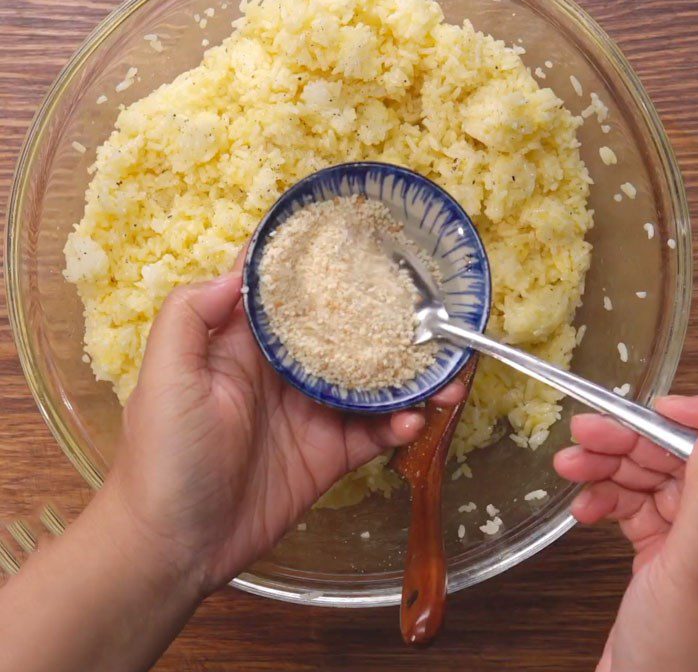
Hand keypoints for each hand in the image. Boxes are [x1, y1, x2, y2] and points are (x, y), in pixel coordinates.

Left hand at [110, 266, 464, 593]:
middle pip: (343, 332)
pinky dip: (399, 425)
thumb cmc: (164, 455)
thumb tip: (241, 266)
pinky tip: (416, 421)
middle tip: (431, 310)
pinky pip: (373, 432)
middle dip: (385, 318)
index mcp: (245, 343)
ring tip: (447, 372)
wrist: (176, 547)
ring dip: (407, 375)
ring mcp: (310, 412)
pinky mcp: (329, 454)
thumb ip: (191, 315)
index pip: (285, 290)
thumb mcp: (166, 376)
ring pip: (369, 381)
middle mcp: (284, 370)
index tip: (361, 236)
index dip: (317, 263)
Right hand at [555, 395, 697, 671]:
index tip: (666, 406)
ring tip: (570, 464)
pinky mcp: (668, 554)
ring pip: (659, 480)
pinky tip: (583, 507)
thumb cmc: (686, 663)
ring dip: (612, 469)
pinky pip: (638, 508)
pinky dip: (608, 502)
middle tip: (588, 430)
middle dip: (639, 443)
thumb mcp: (697, 571)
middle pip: (695, 461)